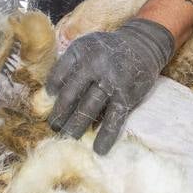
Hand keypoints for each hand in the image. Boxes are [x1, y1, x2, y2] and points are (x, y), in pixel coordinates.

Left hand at [46, 18, 174, 154]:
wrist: (143, 44)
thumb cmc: (109, 49)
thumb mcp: (87, 45)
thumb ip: (69, 63)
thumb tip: (51, 92)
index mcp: (81, 51)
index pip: (60, 74)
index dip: (52, 88)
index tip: (49, 99)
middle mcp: (95, 65)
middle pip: (71, 94)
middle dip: (60, 113)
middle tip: (53, 127)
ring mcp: (112, 82)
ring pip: (89, 108)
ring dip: (76, 126)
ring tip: (67, 137)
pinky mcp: (126, 96)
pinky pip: (114, 118)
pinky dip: (106, 135)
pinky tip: (99, 149)